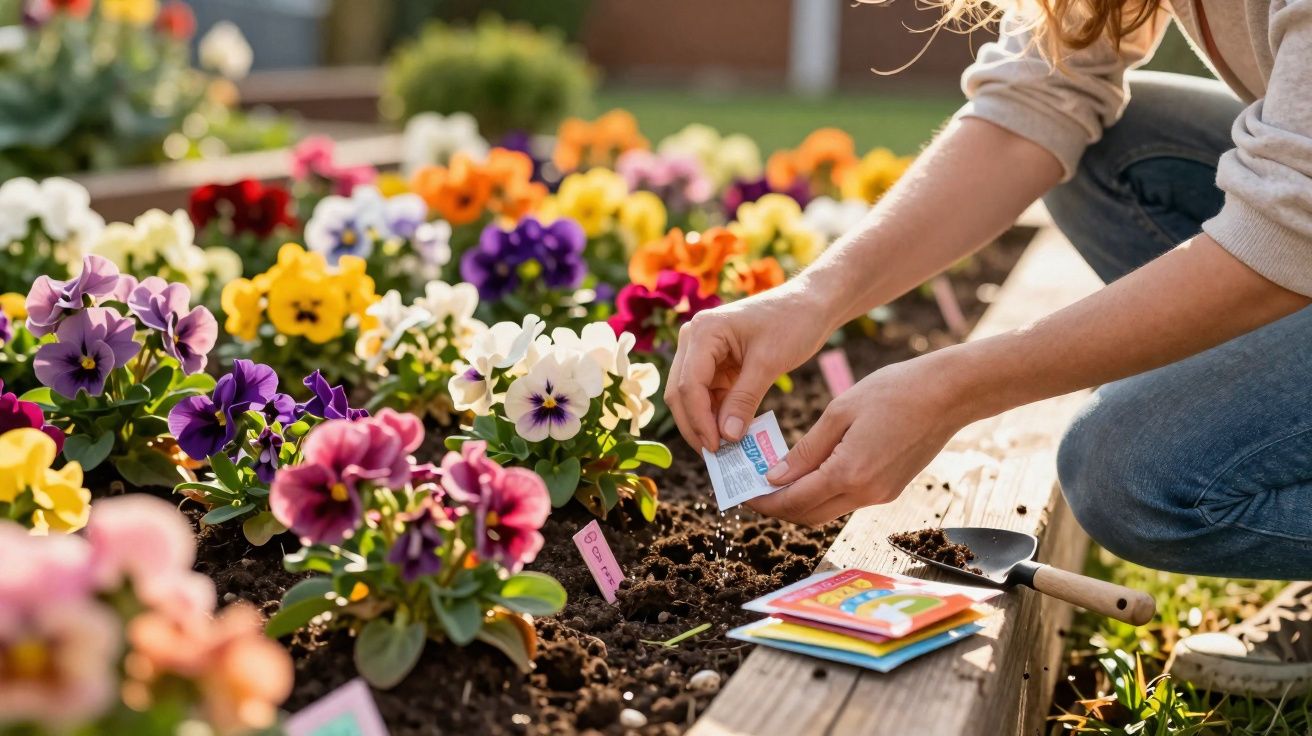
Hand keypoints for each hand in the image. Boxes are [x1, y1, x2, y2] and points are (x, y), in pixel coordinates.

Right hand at [665, 283, 833, 450]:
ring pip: (691, 398)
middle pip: (681, 393)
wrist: (810, 305)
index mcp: (703, 331)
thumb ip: (744, 400)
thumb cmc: (793, 322)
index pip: (688, 384)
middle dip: (696, 426)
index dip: (699, 420)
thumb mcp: (769, 362)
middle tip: (716, 457)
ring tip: (724, 452)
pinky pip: (708, 395)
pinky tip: (731, 436)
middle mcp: (694, 339)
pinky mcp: (715, 363)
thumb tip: (727, 438)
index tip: (717, 448)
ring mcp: (702, 351)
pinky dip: (717, 416)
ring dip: (705, 424)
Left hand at [747, 351, 971, 525]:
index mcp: (848, 473)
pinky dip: (822, 492)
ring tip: (775, 478)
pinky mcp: (890, 490)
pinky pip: (846, 499)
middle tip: (753, 488)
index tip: (742, 492)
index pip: (793, 502)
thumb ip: (805, 450)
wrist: (948, 394)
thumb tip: (775, 477)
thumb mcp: (840, 413)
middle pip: (807, 515)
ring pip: (827, 511)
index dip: (763, 501)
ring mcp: (880, 495)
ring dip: (799, 501)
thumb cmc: (894, 392)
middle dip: (777, 507)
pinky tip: (810, 471)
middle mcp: (865, 494)